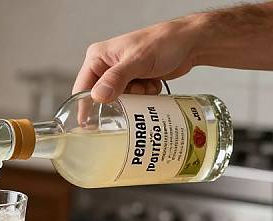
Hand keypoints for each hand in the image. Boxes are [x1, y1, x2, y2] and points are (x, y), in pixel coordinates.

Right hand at [73, 14, 204, 101]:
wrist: (190, 43)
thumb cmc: (164, 42)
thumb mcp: (137, 60)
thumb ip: (116, 78)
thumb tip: (98, 96)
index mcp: (98, 57)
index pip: (82, 87)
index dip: (84, 107)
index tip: (88, 126)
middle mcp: (106, 66)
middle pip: (102, 98)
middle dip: (119, 101)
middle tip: (134, 94)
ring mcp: (120, 75)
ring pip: (119, 101)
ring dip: (134, 99)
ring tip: (146, 85)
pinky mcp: (133, 82)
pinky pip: (132, 100)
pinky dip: (143, 96)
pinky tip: (152, 84)